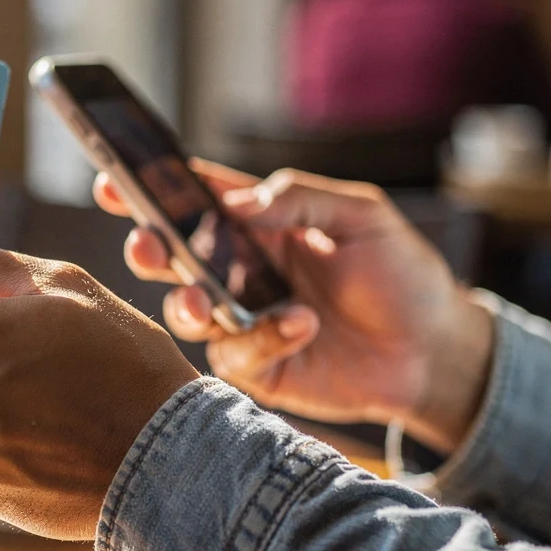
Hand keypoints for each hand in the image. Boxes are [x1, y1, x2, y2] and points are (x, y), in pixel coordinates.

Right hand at [95, 162, 492, 450]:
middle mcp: (242, 271)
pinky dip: (259, 339)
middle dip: (147, 247)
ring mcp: (246, 320)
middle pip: (173, 256)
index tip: (114, 182)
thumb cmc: (402, 274)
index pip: (196, 200)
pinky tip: (299, 326)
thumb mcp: (362, 215)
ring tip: (208, 301)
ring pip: (186, 312)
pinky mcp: (259, 368)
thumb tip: (238, 203)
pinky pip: (233, 356)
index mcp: (261, 225)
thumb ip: (300, 198)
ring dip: (189, 303)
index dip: (153, 189)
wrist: (435, 350)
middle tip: (146, 244)